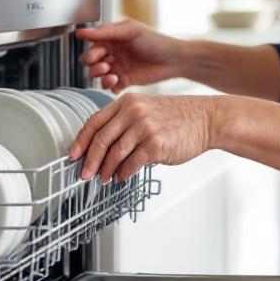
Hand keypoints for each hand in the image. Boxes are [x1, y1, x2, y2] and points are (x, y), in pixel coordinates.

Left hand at [67, 93, 218, 182]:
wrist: (206, 119)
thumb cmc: (177, 117)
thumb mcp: (146, 108)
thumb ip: (124, 122)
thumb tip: (102, 147)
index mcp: (127, 102)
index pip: (94, 122)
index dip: (80, 141)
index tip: (73, 155)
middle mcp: (133, 112)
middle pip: (101, 140)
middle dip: (90, 161)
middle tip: (85, 174)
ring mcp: (144, 127)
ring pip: (115, 154)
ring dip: (106, 170)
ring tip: (105, 178)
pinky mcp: (156, 144)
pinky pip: (131, 164)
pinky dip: (123, 173)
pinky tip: (122, 177)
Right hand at [75, 19, 186, 91]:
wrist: (173, 60)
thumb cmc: (156, 41)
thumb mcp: (130, 31)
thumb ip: (106, 31)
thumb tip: (82, 31)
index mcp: (113, 38)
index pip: (93, 44)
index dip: (91, 50)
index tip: (96, 53)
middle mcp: (114, 52)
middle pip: (91, 60)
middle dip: (93, 63)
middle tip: (103, 64)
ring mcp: (118, 67)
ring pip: (98, 74)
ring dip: (99, 75)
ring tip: (110, 74)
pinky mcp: (124, 81)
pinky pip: (109, 86)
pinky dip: (109, 86)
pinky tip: (117, 82)